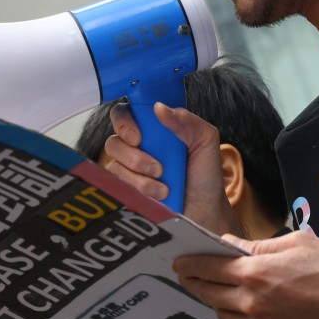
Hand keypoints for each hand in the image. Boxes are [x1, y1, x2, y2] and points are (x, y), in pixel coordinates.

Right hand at [104, 102, 240, 233]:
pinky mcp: (127, 190)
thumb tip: (159, 108)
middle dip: (133, 156)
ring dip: (140, 176)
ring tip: (164, 185)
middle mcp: (137, 147)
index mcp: (153, 129)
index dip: (124, 122)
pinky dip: (140, 189)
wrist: (206, 210)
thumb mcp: (205, 141)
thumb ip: (186, 121)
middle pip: (113, 141)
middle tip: (157, 167)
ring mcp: (129, 170)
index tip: (138, 137)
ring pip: (115, 165)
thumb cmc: (205, 174)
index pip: (125, 114)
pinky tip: (159, 194)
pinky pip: (118, 185)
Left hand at [172, 231, 318, 318]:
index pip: (209, 266)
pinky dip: (237, 313)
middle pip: (207, 292)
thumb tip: (230, 245)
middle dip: (192, 280)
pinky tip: (244, 303)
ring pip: (222, 311)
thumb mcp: (297, 242)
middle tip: (185, 273)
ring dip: (214, 298)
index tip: (179, 259)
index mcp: (256, 271)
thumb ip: (259, 244)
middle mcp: (252, 301)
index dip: (190, 262)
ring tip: (214, 287)